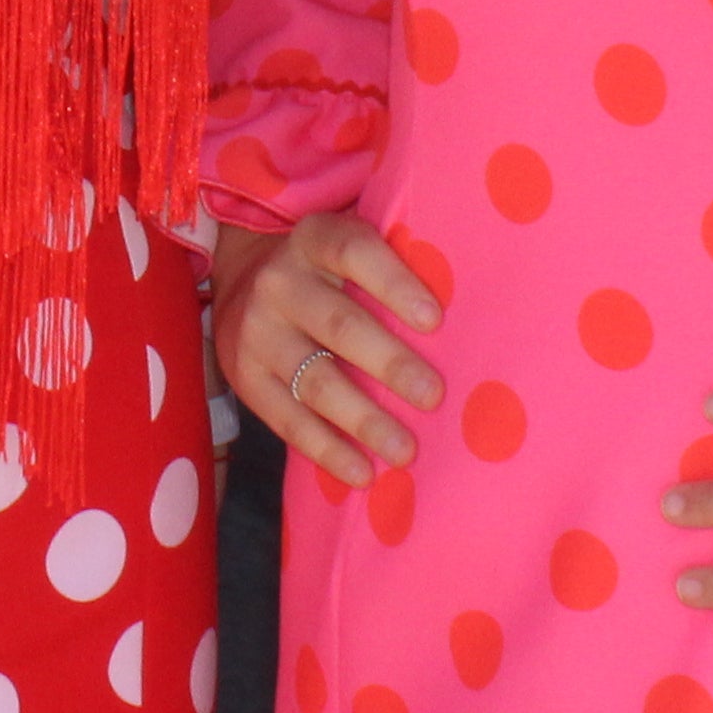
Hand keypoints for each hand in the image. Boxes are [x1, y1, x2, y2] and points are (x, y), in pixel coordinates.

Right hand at [211, 211, 442, 486]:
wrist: (243, 283)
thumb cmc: (327, 271)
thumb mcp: (347, 246)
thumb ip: (392, 265)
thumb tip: (469, 312)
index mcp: (313, 240)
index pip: (354, 252)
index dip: (394, 284)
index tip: (435, 320)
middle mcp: (280, 282)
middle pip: (340, 325)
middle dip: (390, 364)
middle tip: (433, 396)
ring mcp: (257, 332)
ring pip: (314, 381)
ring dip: (363, 420)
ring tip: (405, 450)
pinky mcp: (245, 377)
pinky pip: (286, 420)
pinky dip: (327, 450)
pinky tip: (362, 472)